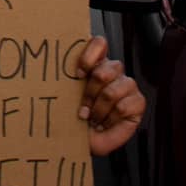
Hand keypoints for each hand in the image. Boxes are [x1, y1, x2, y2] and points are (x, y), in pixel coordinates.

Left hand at [76, 37, 145, 156]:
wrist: (82, 141)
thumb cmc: (72, 116)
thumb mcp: (65, 94)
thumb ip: (65, 76)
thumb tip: (47, 63)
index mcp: (96, 63)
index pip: (100, 43)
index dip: (89, 57)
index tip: (77, 75)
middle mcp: (113, 71)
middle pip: (104, 70)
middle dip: (90, 93)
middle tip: (82, 109)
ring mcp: (127, 86)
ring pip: (113, 90)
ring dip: (98, 109)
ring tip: (92, 119)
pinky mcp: (138, 102)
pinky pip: (124, 106)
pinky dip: (110, 118)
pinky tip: (105, 123)